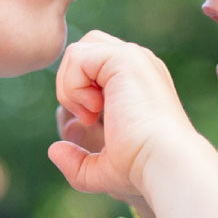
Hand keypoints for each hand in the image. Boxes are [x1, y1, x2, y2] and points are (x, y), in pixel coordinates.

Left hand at [49, 30, 195, 202]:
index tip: (91, 122)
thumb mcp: (103, 169)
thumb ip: (78, 162)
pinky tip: (92, 108)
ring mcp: (133, 58)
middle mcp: (137, 64)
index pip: (91, 64)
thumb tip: (54, 150)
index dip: (78, 90)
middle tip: (86, 116)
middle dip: (71, 82)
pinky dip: (73, 85)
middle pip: (84, 48)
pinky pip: (78, 56)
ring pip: (77, 51)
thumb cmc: (140, 168)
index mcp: (136, 80)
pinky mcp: (125, 58)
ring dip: (70, 86)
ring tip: (89, 114)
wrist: (163, 162)